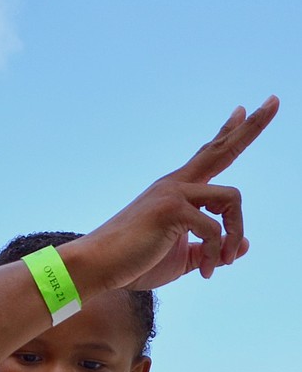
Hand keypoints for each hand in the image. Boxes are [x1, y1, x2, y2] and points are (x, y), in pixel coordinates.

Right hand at [77, 95, 278, 292]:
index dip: (228, 133)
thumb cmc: (133, 263)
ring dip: (234, 235)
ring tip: (218, 263)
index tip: (244, 109)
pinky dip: (214, 253)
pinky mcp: (171, 209)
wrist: (97, 267)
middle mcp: (175, 184)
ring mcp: (173, 193)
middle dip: (252, 126)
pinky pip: (215, 230)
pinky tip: (202, 270)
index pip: (207, 155)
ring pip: (232, 200)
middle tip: (275, 101)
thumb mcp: (181, 259)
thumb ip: (210, 249)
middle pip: (221, 149)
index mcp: (175, 191)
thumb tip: (242, 245)